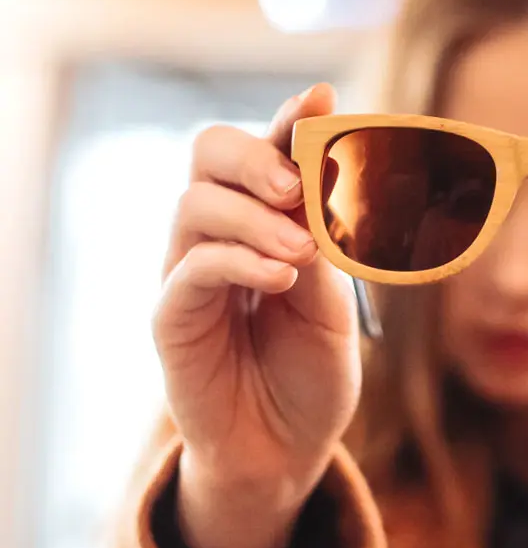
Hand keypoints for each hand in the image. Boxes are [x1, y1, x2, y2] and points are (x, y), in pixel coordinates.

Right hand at [153, 84, 359, 547]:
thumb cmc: (313, 369)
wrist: (288, 448)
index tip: (322, 99)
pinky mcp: (172, 319)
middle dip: (255, 155)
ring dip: (253, 216)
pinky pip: (191, 269)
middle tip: (297, 186)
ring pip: (195, 204)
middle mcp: (220, 234)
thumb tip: (328, 173)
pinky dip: (238, 261)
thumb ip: (325, 238)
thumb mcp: (335, 296)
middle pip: (209, 154)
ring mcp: (189, 273)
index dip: (288, 120)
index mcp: (265, 220)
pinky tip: (281, 276)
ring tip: (303, 248)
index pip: (265, 150)